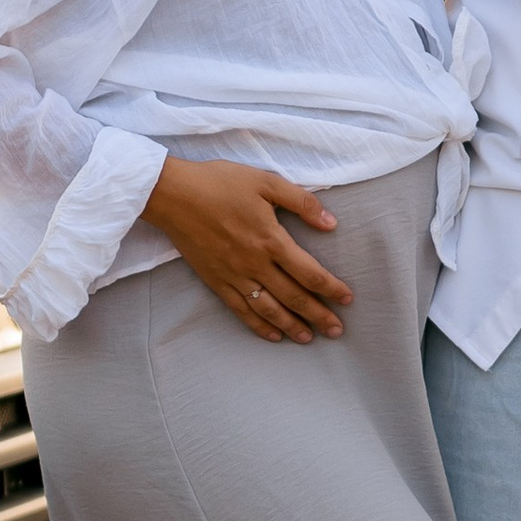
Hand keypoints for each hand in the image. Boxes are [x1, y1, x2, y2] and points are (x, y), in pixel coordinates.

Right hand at [144, 157, 351, 343]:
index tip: (347, 299)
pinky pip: (241, 310)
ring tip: (309, 338)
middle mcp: (255, 264)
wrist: (173, 195)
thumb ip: (302, 202)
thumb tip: (331, 224)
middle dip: (319, 316)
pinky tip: (272, 336)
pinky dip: (258, 326)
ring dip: (292, 326)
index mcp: (272, 240)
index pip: (310, 273)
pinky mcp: (215, 281)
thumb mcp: (266, 182)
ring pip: (269, 310)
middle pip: (294, 297)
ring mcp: (234, 276)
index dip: (331, 288)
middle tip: (337, 331)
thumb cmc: (220, 183)